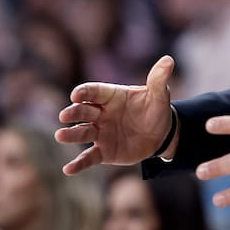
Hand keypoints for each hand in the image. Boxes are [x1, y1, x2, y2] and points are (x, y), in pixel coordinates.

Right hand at [55, 55, 175, 174]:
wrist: (161, 135)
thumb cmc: (156, 110)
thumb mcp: (160, 95)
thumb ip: (159, 79)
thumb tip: (169, 59)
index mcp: (111, 96)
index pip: (94, 91)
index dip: (84, 92)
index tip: (76, 95)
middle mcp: (101, 113)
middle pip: (84, 111)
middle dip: (73, 112)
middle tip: (64, 116)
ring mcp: (101, 133)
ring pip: (82, 133)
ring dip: (71, 135)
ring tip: (60, 136)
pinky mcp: (104, 152)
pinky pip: (89, 158)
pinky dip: (79, 164)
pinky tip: (68, 169)